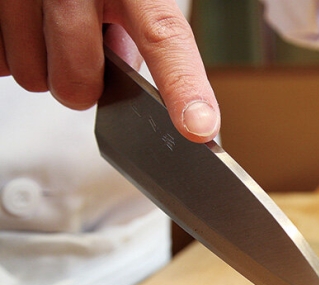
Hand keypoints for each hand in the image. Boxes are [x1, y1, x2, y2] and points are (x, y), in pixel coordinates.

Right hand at [0, 0, 218, 141]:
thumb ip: (142, 35)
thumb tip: (142, 90)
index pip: (163, 35)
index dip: (182, 86)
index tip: (199, 128)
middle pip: (78, 85)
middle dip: (82, 84)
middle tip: (82, 51)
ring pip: (33, 79)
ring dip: (42, 65)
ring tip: (48, 26)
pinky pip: (0, 63)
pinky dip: (11, 51)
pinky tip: (23, 23)